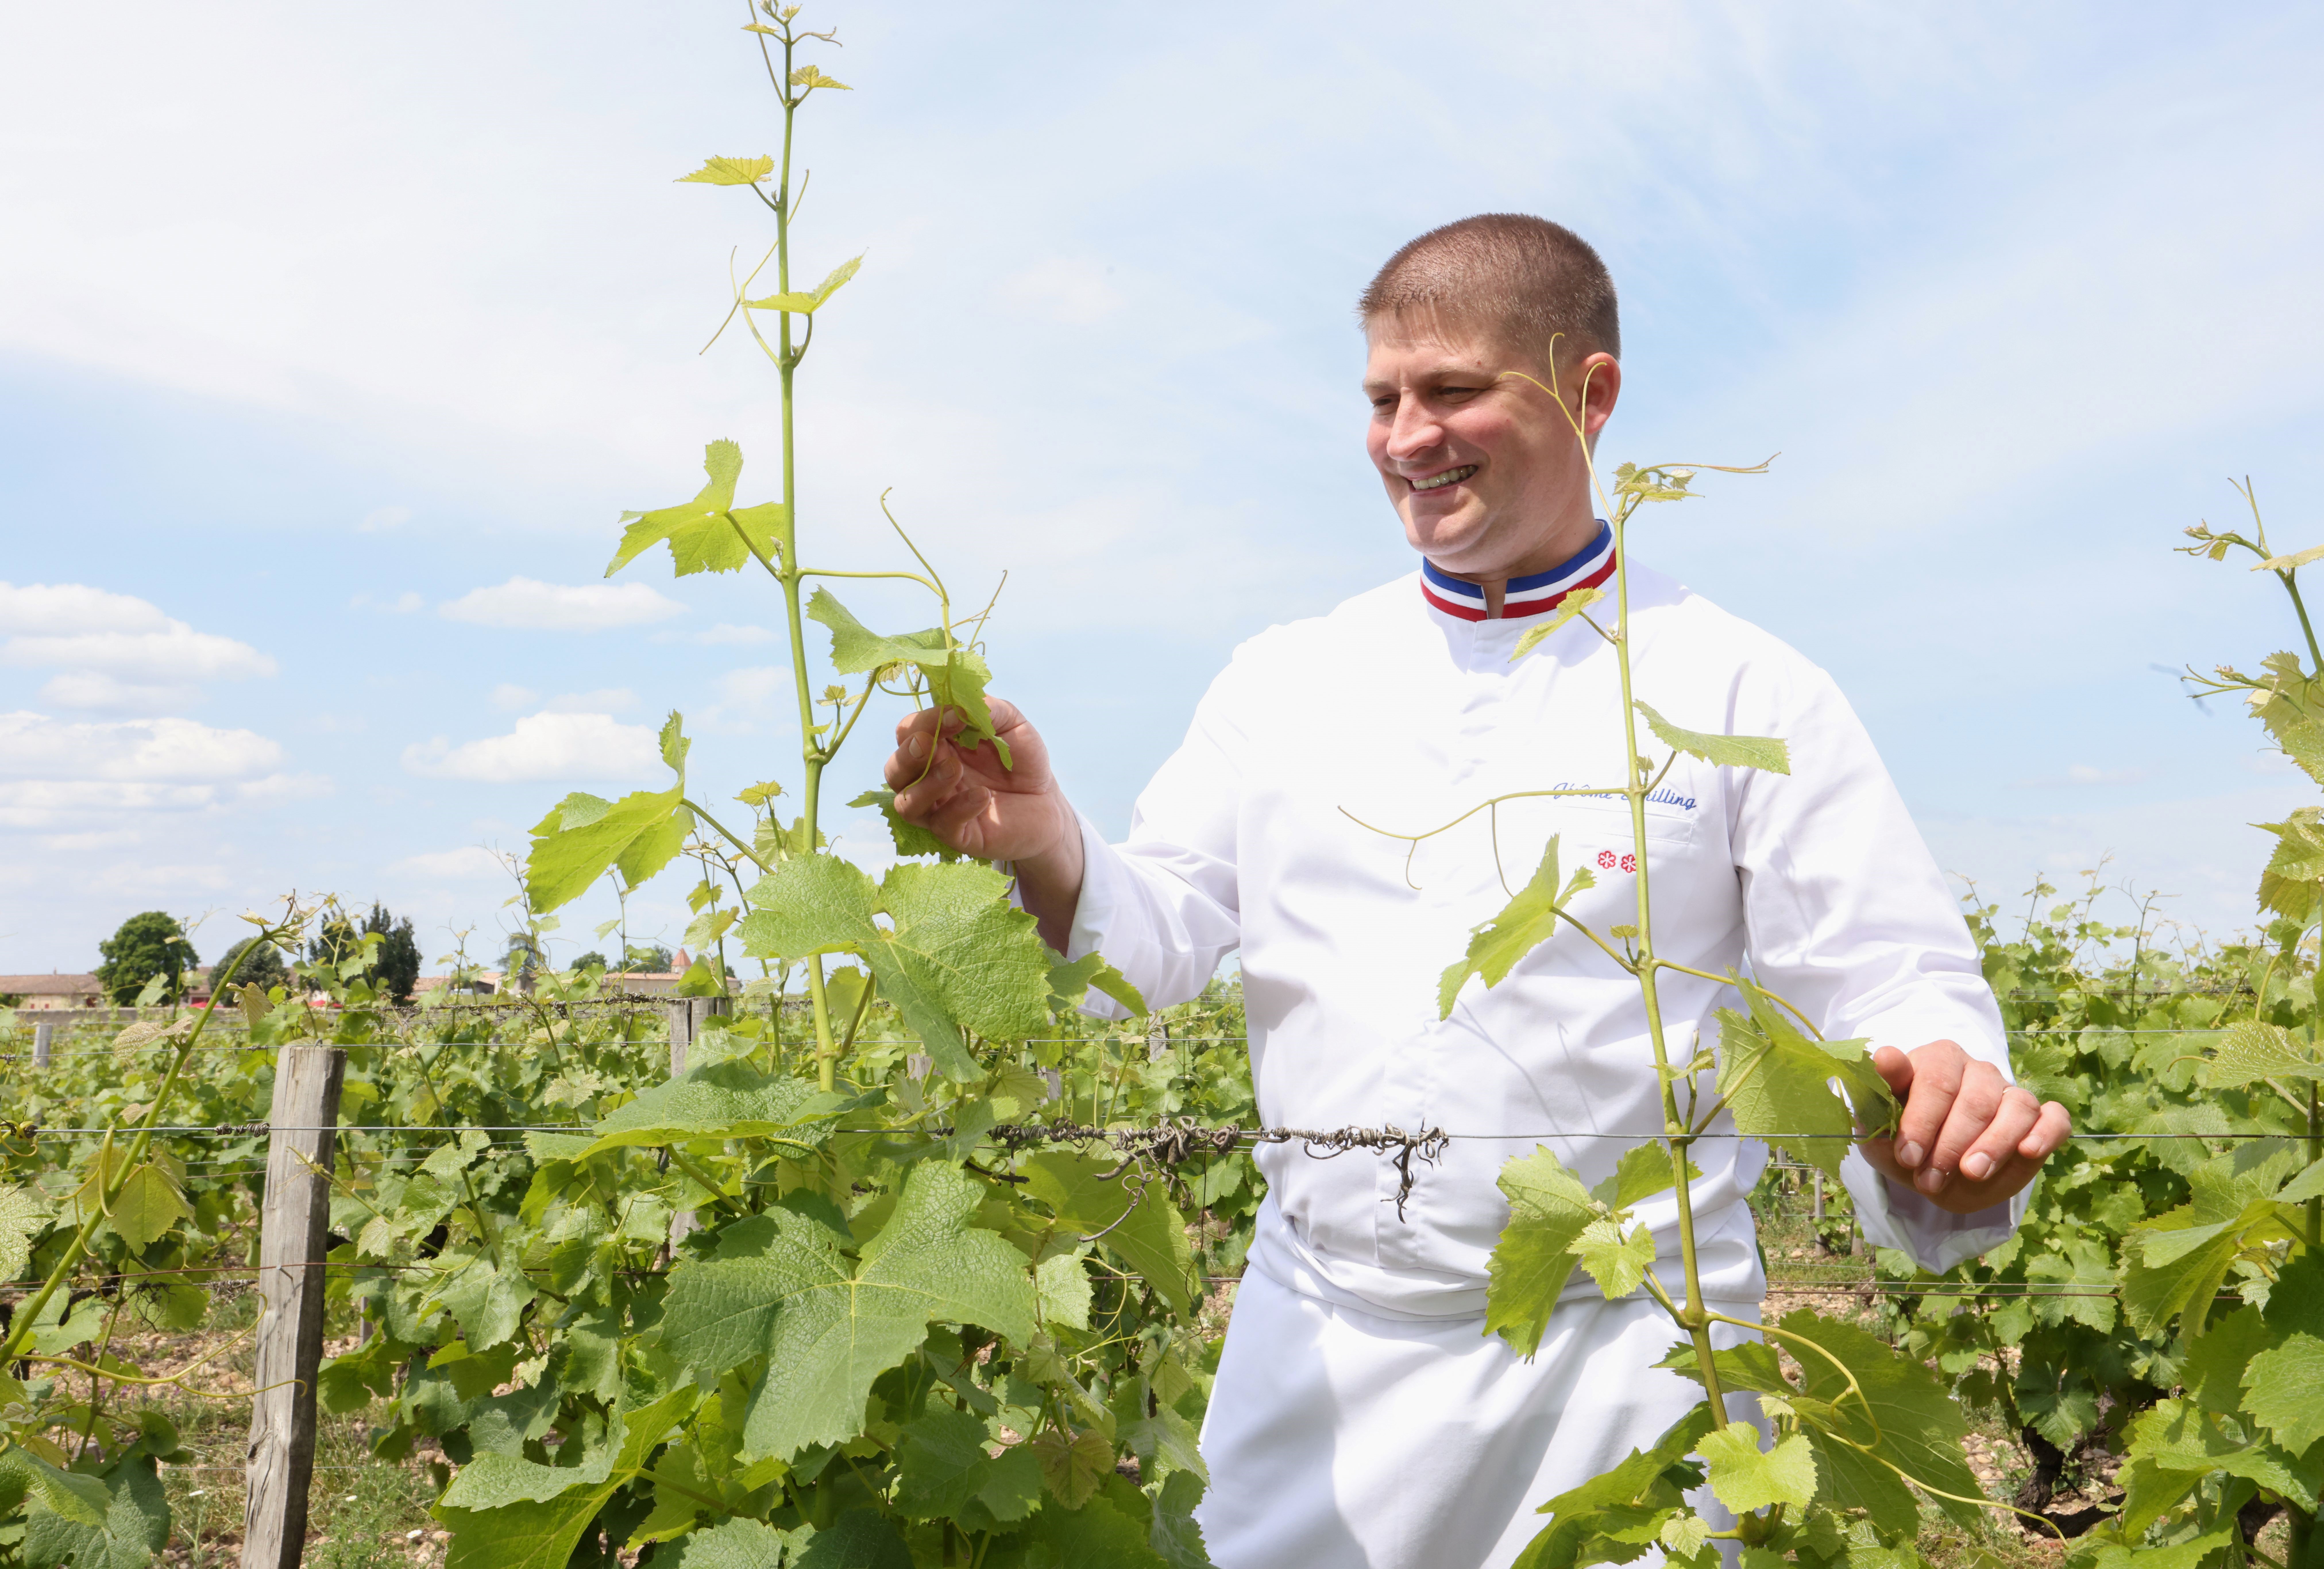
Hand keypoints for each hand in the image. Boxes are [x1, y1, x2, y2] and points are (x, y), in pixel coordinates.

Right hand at [883, 701, 1084, 946]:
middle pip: (895, 770)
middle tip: (930, 743)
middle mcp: (929, 777)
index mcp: (937, 745)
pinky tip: (983, 796)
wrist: (1048, 803)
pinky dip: (958, 809)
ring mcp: (940, 808)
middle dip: (908, 755)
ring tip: (955, 769)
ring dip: (926, 783)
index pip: (910, 731)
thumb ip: (988, 709)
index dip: (926, 721)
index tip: (957, 715)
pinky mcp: (958, 834)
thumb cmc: (1023, 760)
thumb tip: (961, 703)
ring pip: (907, 803)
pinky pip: (943, 825)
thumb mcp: (1012, 725)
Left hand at [1856, 1040, 2069, 1214]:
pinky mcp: (2041, 1118)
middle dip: (1951, 1146)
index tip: (1907, 1156)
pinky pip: (2054, 1118)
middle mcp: (1978, 1071)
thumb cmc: (1904, 1142)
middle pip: (1975, 1100)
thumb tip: (1883, 1056)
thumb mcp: (1880, 1127)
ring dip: (1994, 1144)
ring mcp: (2011, 1093)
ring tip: (1971, 1173)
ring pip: (2017, 1107)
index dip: (1921, 1120)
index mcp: (1937, 1060)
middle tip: (1930, 1181)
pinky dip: (2045, 1133)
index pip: (1936, 1080)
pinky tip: (2029, 1151)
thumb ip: (1878, 1094)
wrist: (1932, 1169)